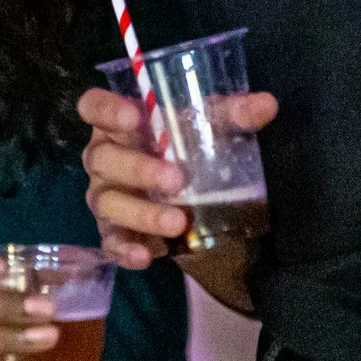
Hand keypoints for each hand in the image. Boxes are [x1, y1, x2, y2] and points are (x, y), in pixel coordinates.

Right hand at [77, 85, 276, 269]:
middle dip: (138, 169)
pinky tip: (146, 255)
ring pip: (107, 202)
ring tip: (178, 222)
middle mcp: (103, 157)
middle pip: (102, 158)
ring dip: (141, 213)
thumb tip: (267, 105)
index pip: (93, 105)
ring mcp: (104, 195)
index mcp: (118, 123)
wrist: (186, 193)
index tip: (133, 116)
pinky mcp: (111, 230)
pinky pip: (109, 241)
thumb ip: (233, 114)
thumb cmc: (186, 147)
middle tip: (177, 180)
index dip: (106, 109)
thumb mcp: (210, 126)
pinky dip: (125, 249)